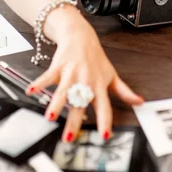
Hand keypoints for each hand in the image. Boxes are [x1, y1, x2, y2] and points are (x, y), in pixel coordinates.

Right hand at [25, 15, 143, 141]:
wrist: (80, 35)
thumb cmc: (95, 57)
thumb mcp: (111, 74)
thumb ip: (124, 91)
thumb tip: (139, 102)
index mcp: (99, 86)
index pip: (104, 107)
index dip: (105, 121)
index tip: (104, 135)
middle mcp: (85, 81)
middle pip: (80, 103)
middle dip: (74, 120)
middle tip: (69, 136)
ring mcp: (71, 73)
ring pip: (63, 91)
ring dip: (56, 104)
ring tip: (49, 116)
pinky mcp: (58, 66)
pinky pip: (47, 76)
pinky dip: (39, 84)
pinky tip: (31, 91)